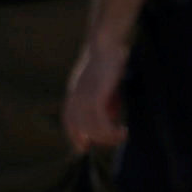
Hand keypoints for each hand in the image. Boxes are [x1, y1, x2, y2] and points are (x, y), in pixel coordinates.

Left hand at [63, 37, 128, 151]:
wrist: (105, 44)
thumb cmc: (107, 62)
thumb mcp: (104, 85)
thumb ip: (105, 100)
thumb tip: (111, 116)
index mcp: (73, 93)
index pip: (68, 120)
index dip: (74, 135)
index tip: (82, 147)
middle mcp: (74, 98)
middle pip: (78, 128)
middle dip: (95, 139)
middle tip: (115, 139)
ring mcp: (83, 98)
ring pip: (91, 129)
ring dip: (108, 137)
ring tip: (123, 134)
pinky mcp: (94, 97)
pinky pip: (100, 123)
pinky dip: (111, 131)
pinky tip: (123, 130)